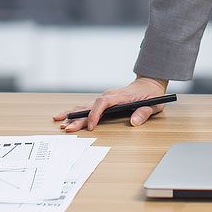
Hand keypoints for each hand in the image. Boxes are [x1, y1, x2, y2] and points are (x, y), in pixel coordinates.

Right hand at [53, 76, 168, 131]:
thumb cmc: (151, 95)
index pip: (104, 103)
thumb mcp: (153, 104)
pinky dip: (76, 111)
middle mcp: (110, 95)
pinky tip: (65, 116)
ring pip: (86, 105)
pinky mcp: (103, 101)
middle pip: (91, 105)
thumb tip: (134, 122)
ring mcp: (106, 97)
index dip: (95, 114)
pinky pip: (88, 106)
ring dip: (73, 113)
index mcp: (121, 96)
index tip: (91, 126)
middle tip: (66, 127)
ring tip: (58, 120)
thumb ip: (144, 113)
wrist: (149, 84)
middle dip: (78, 117)